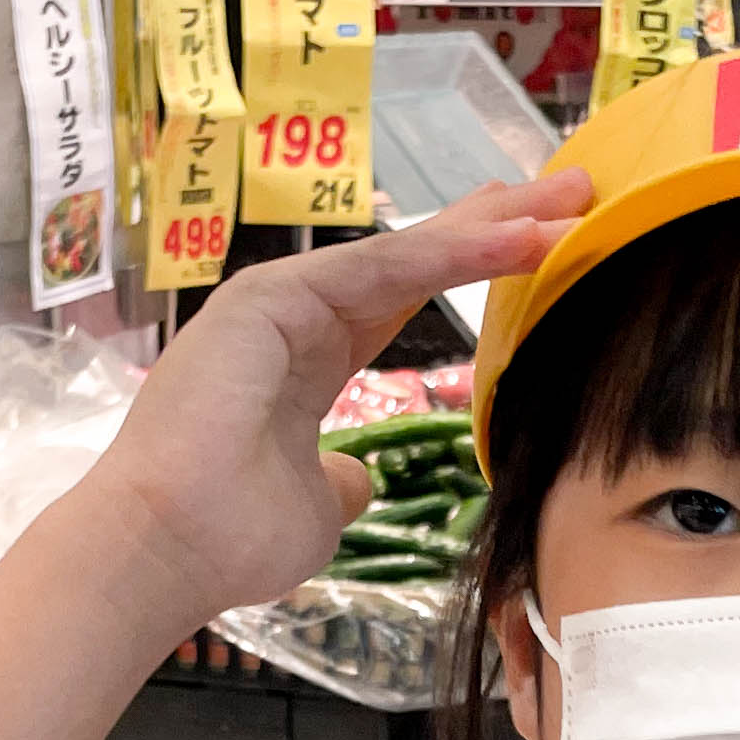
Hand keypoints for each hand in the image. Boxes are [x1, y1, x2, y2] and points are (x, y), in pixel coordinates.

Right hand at [80, 167, 588, 617]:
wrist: (165, 552)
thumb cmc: (228, 540)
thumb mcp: (314, 508)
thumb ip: (340, 481)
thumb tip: (356, 480)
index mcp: (304, 358)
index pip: (401, 295)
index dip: (470, 265)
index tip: (538, 240)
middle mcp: (293, 316)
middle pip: (414, 257)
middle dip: (495, 223)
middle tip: (574, 187)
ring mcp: (279, 299)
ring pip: (406, 253)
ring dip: (492, 228)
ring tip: (570, 199)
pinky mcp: (272, 296)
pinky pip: (383, 267)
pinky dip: (454, 252)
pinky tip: (516, 238)